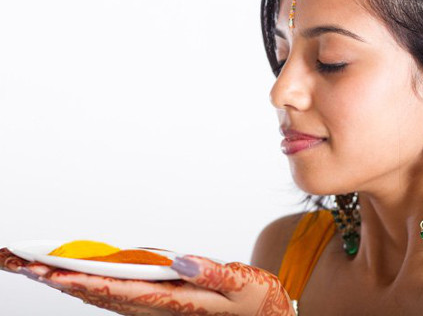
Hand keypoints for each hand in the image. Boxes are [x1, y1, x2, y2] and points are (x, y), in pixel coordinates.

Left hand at [0, 248, 295, 315]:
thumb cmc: (253, 303)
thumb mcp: (242, 286)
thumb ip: (212, 274)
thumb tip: (181, 261)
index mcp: (176, 303)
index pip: (120, 291)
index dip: (82, 279)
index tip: (48, 268)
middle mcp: (157, 308)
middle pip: (98, 294)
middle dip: (57, 277)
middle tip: (19, 260)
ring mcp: (154, 308)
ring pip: (101, 296)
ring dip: (65, 280)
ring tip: (33, 264)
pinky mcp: (157, 303)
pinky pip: (114, 295)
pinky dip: (87, 283)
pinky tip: (72, 276)